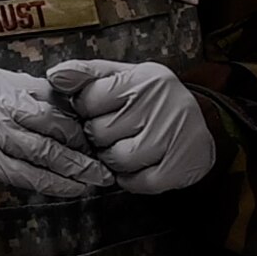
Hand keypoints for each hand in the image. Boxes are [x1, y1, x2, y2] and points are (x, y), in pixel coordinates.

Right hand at [0, 63, 114, 197]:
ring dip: (78, 166)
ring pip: (46, 151)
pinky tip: (74, 189)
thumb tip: (50, 97)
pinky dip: (54, 183)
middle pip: (53, 122)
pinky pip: (28, 175)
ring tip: (101, 176)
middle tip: (107, 150)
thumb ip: (10, 88)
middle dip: (84, 139)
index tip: (96, 122)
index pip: (48, 95)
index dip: (77, 111)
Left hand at [45, 59, 214, 193]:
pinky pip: (140, 182)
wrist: (202, 119)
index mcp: (143, 79)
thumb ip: (85, 73)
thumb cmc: (148, 97)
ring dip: (112, 159)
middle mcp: (162, 104)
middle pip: (100, 132)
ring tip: (122, 148)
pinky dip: (132, 179)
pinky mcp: (183, 165)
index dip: (85, 110)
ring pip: (118, 159)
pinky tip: (137, 166)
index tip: (97, 111)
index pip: (88, 100)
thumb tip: (54, 76)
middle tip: (110, 133)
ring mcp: (175, 135)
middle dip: (98, 136)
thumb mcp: (120, 75)